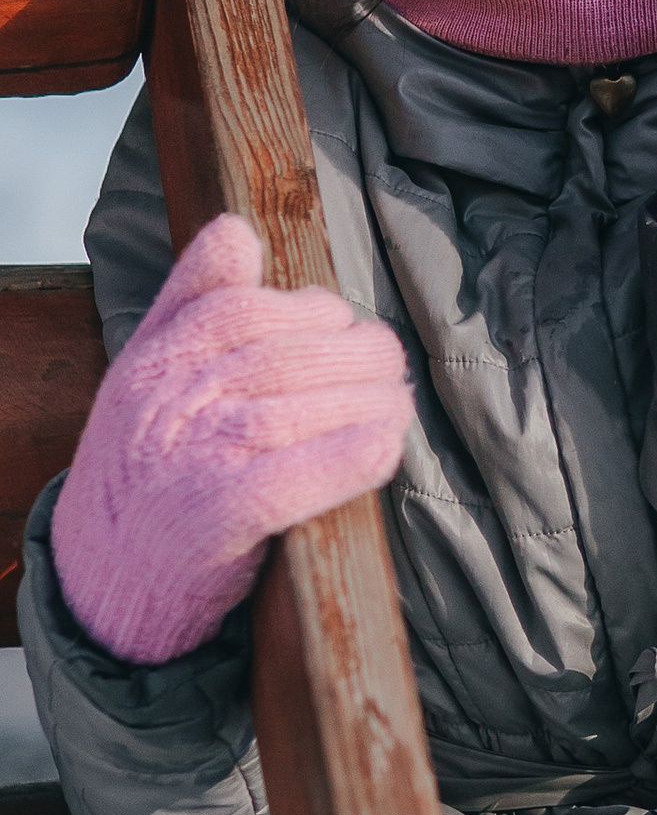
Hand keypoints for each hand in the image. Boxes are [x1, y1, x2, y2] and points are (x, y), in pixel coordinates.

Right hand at [53, 214, 414, 666]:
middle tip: (389, 365)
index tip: (342, 323)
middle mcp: (164, 405)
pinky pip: (291, 479)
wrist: (100, 584)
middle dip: (355, 355)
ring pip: (297, 411)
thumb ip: (190, 303)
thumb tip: (236, 230)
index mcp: (151, 363)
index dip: (309, 309)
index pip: (240, 308)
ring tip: (398, 408)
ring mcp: (187, 461)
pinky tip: (384, 449)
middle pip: (282, 357)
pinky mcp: (213, 521)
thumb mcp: (147, 379)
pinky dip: (347, 460)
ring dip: (370, 404)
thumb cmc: (146, 472)